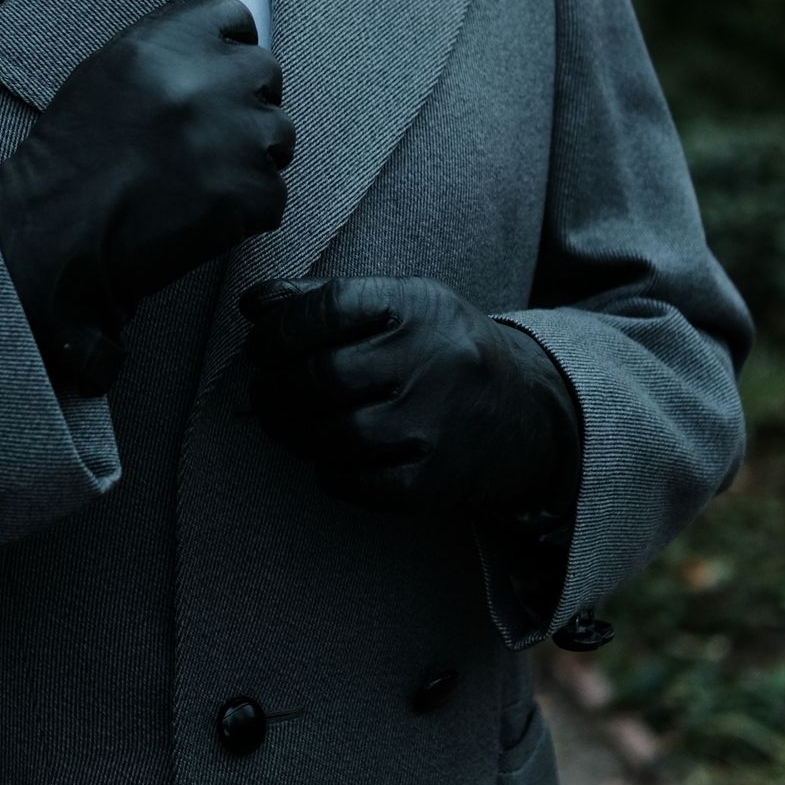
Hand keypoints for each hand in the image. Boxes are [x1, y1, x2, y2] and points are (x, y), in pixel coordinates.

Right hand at [0, 0, 293, 394]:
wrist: (56, 236)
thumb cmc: (70, 159)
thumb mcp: (104, 75)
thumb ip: (164, 48)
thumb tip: (218, 41)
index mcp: (163, 45)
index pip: (232, 16)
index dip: (227, 48)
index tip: (217, 74)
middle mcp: (203, 81)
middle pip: (264, 70)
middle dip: (243, 101)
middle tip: (208, 136)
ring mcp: (232, 137)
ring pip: (279, 131)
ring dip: (251, 155)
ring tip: (203, 179)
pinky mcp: (248, 193)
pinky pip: (274, 191)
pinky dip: (248, 208)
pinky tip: (204, 214)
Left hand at [238, 275, 581, 517]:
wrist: (531, 414)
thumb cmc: (444, 352)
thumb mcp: (400, 306)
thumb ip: (324, 300)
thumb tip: (253, 304)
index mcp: (419, 307)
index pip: (329, 307)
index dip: (279, 329)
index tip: (262, 344)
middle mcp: (433, 361)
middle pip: (324, 376)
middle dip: (276, 386)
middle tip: (264, 390)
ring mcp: (438, 425)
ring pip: (335, 434)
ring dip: (293, 432)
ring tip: (286, 422)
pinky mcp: (438, 481)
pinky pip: (360, 484)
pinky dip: (330, 473)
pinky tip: (328, 458)